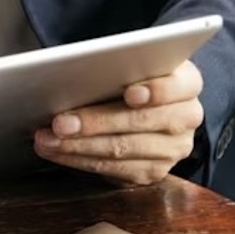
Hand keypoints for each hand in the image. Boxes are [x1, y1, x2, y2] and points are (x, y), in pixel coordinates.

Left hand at [34, 60, 204, 184]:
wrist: (145, 104)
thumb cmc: (129, 75)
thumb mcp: (130, 62)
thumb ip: (117, 65)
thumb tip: (74, 71)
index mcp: (187, 83)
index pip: (179, 85)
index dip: (157, 90)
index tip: (130, 94)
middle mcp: (187, 117)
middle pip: (141, 122)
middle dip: (95, 123)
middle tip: (60, 123)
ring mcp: (174, 149)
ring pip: (123, 149)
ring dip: (79, 146)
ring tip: (47, 139)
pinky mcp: (154, 171)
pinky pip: (114, 170)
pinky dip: (79, 160)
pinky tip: (56, 151)